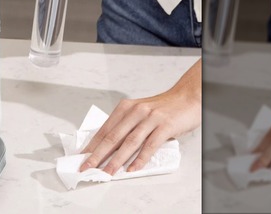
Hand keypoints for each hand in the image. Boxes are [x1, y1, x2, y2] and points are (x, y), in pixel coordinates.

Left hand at [79, 61, 201, 173]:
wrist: (188, 97)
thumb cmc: (163, 108)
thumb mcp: (139, 112)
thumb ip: (126, 125)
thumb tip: (108, 146)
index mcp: (126, 107)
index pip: (104, 130)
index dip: (92, 145)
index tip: (82, 157)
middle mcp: (135, 111)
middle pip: (112, 137)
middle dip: (97, 154)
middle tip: (87, 167)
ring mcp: (150, 119)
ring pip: (129, 143)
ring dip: (116, 160)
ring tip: (107, 172)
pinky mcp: (165, 126)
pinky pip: (149, 146)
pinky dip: (140, 159)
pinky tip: (132, 168)